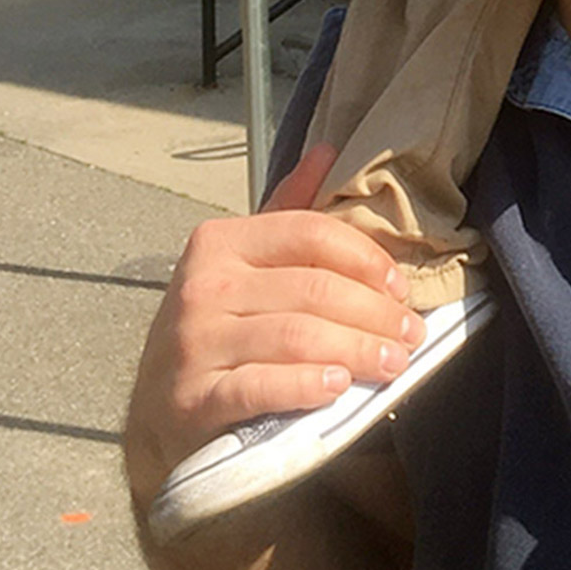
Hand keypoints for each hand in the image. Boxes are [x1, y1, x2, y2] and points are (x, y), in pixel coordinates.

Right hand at [123, 144, 424, 519]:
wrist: (159, 419)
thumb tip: (328, 150)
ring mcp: (194, 342)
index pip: (310, 233)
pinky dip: (307, 385)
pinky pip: (261, 386)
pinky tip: (339, 388)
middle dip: (375, 313)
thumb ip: (288, 214)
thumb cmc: (219, 334)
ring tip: (393, 364)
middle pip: (313, 289)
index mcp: (220, 243)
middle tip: (411, 336)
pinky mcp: (193, 398)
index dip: (366, 259)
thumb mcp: (244, 267)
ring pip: (297, 336)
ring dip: (358, 349)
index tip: (401, 288)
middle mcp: (203, 286)